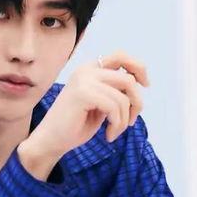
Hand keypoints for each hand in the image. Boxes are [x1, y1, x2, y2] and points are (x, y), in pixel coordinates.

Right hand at [26, 50, 149, 160]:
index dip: (138, 68)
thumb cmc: (76, 124)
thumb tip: (139, 83)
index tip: (145, 85)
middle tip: (131, 121)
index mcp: (90, 69)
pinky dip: (117, 125)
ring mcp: (83, 80)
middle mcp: (87, 70)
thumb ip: (115, 90)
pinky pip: (114, 107)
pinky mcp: (82, 94)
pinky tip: (109, 135)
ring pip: (123, 97)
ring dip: (124, 120)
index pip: (121, 56)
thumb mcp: (102, 103)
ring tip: (115, 131)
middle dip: (136, 102)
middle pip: (128, 79)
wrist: (51, 140)